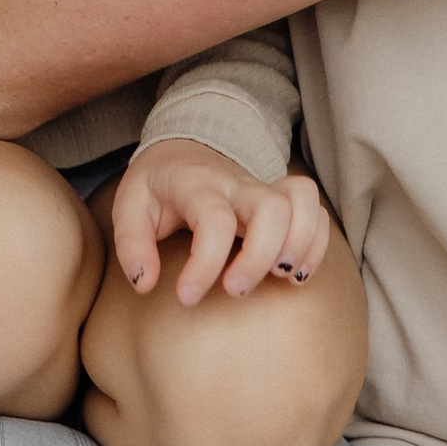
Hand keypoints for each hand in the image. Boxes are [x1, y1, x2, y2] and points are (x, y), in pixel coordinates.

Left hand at [107, 144, 331, 308]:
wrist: (182, 149)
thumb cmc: (157, 186)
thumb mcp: (129, 207)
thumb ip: (132, 245)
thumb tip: (145, 283)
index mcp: (196, 184)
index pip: (214, 219)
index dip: (205, 264)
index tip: (187, 296)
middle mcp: (237, 184)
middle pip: (271, 208)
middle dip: (261, 257)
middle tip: (234, 290)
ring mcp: (264, 190)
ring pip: (302, 203)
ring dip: (299, 246)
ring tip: (279, 279)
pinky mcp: (282, 202)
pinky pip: (316, 213)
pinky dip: (316, 245)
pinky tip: (295, 275)